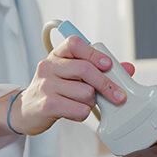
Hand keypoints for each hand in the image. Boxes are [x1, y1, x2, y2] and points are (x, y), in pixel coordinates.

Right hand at [10, 36, 134, 134]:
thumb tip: (129, 68)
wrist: (27, 110)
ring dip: (91, 102)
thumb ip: (101, 70)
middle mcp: (49, 66)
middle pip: (86, 69)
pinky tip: (74, 111)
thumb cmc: (56, 90)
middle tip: (119, 96)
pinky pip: (80, 109)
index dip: (94, 53)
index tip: (108, 65)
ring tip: (82, 103)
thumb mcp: (75, 75)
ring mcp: (46, 85)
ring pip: (86, 93)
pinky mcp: (47, 104)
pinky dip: (83, 113)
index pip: (75, 43)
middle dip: (107, 85)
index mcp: (58, 55)